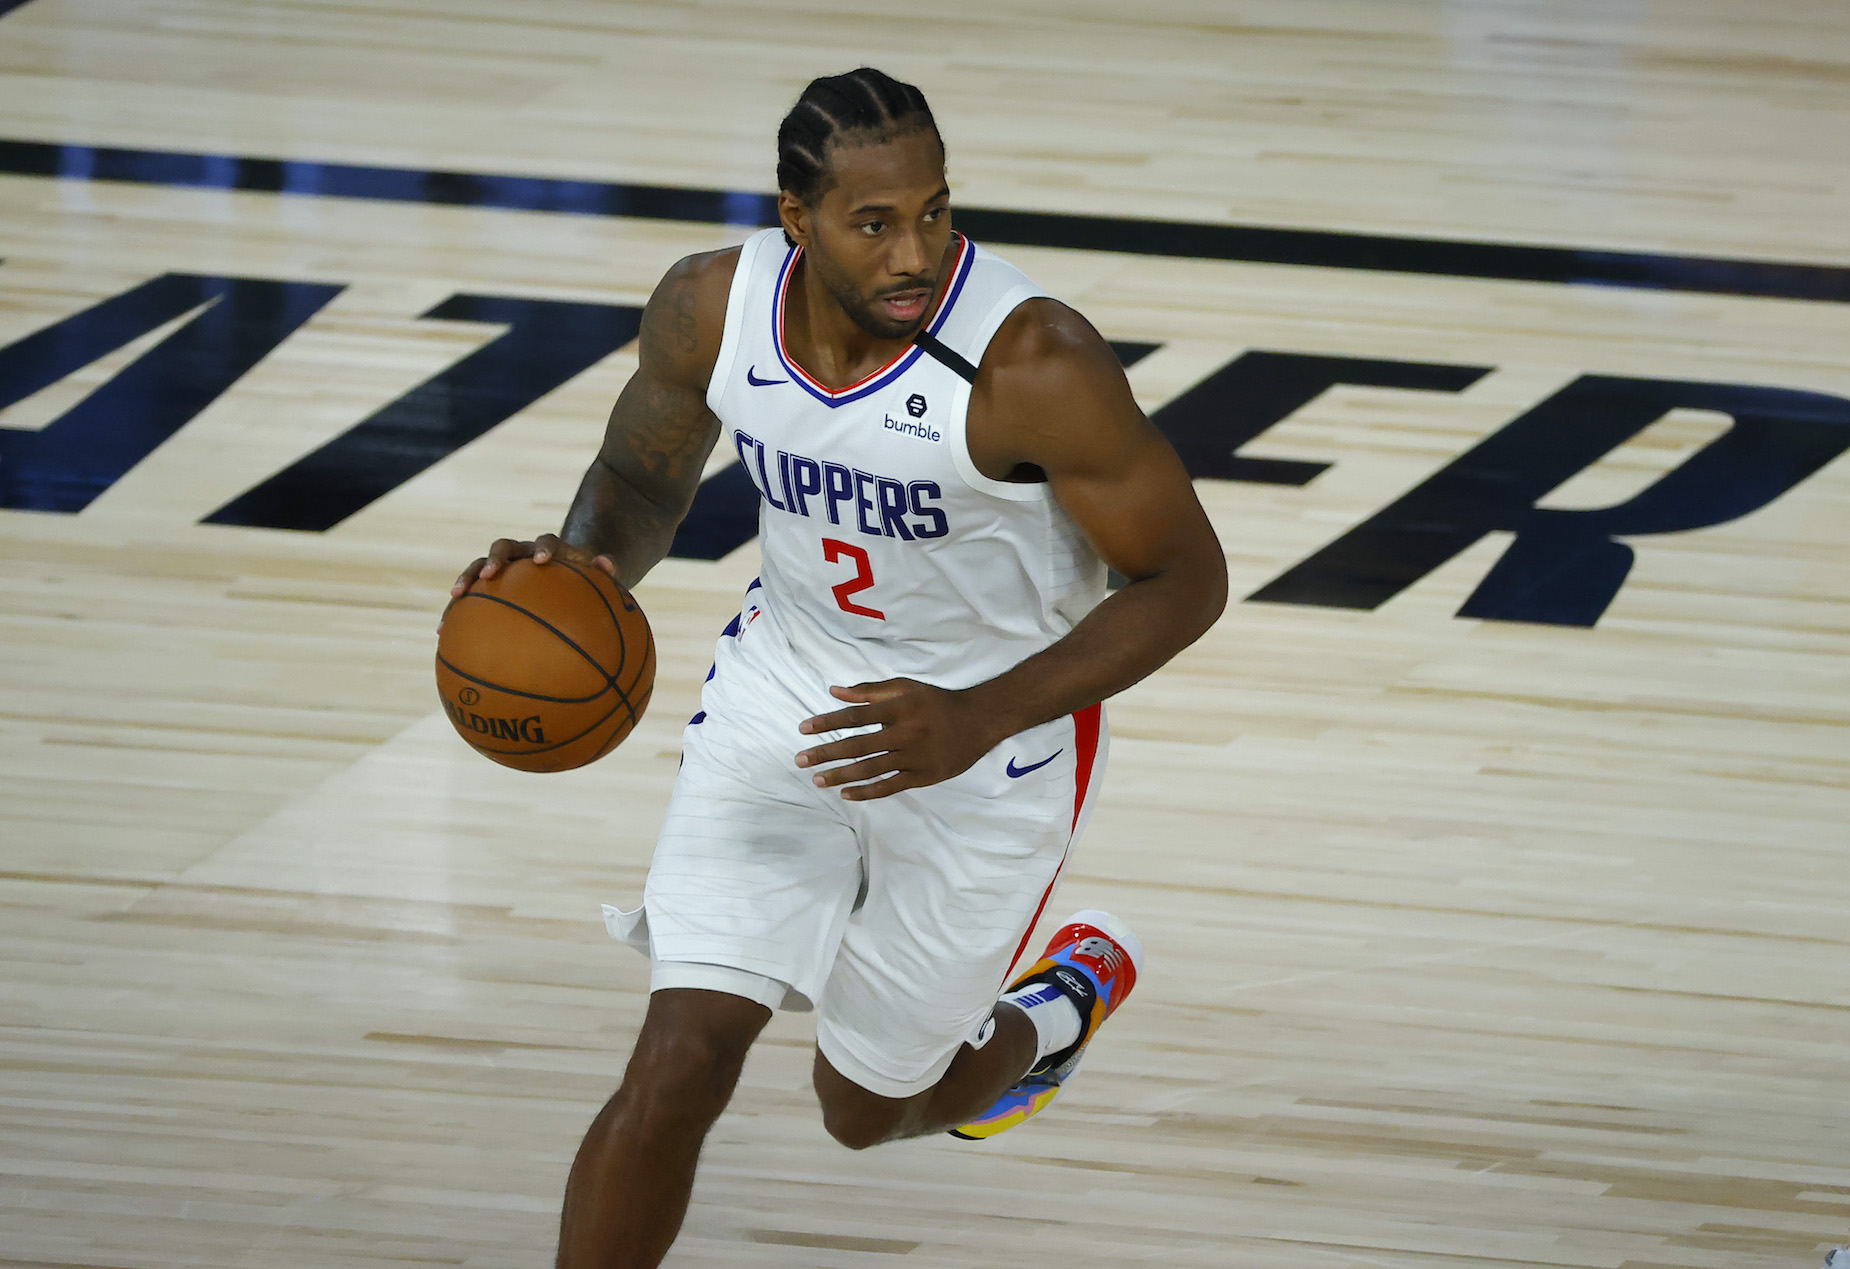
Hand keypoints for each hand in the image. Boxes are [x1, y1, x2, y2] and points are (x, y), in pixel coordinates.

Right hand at [443, 534, 615, 627]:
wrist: (563, 576)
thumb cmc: (582, 581)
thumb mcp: (596, 577)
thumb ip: (604, 571)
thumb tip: (610, 566)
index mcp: (548, 549)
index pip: (546, 542)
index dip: (543, 548)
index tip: (541, 561)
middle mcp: (521, 553)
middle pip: (503, 547)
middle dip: (495, 559)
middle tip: (489, 574)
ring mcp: (501, 568)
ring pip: (478, 566)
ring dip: (466, 579)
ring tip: (455, 597)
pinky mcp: (486, 585)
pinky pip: (468, 596)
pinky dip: (455, 610)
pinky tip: (443, 632)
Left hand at [796, 679, 997, 800]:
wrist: (978, 721)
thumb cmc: (936, 702)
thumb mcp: (906, 687)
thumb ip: (869, 691)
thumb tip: (834, 691)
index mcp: (899, 708)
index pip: (856, 716)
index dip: (828, 722)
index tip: (803, 729)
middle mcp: (905, 733)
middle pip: (858, 745)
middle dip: (826, 753)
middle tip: (800, 760)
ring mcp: (914, 757)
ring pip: (871, 769)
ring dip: (840, 775)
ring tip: (817, 780)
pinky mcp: (923, 776)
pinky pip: (890, 786)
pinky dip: (866, 792)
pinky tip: (846, 793)